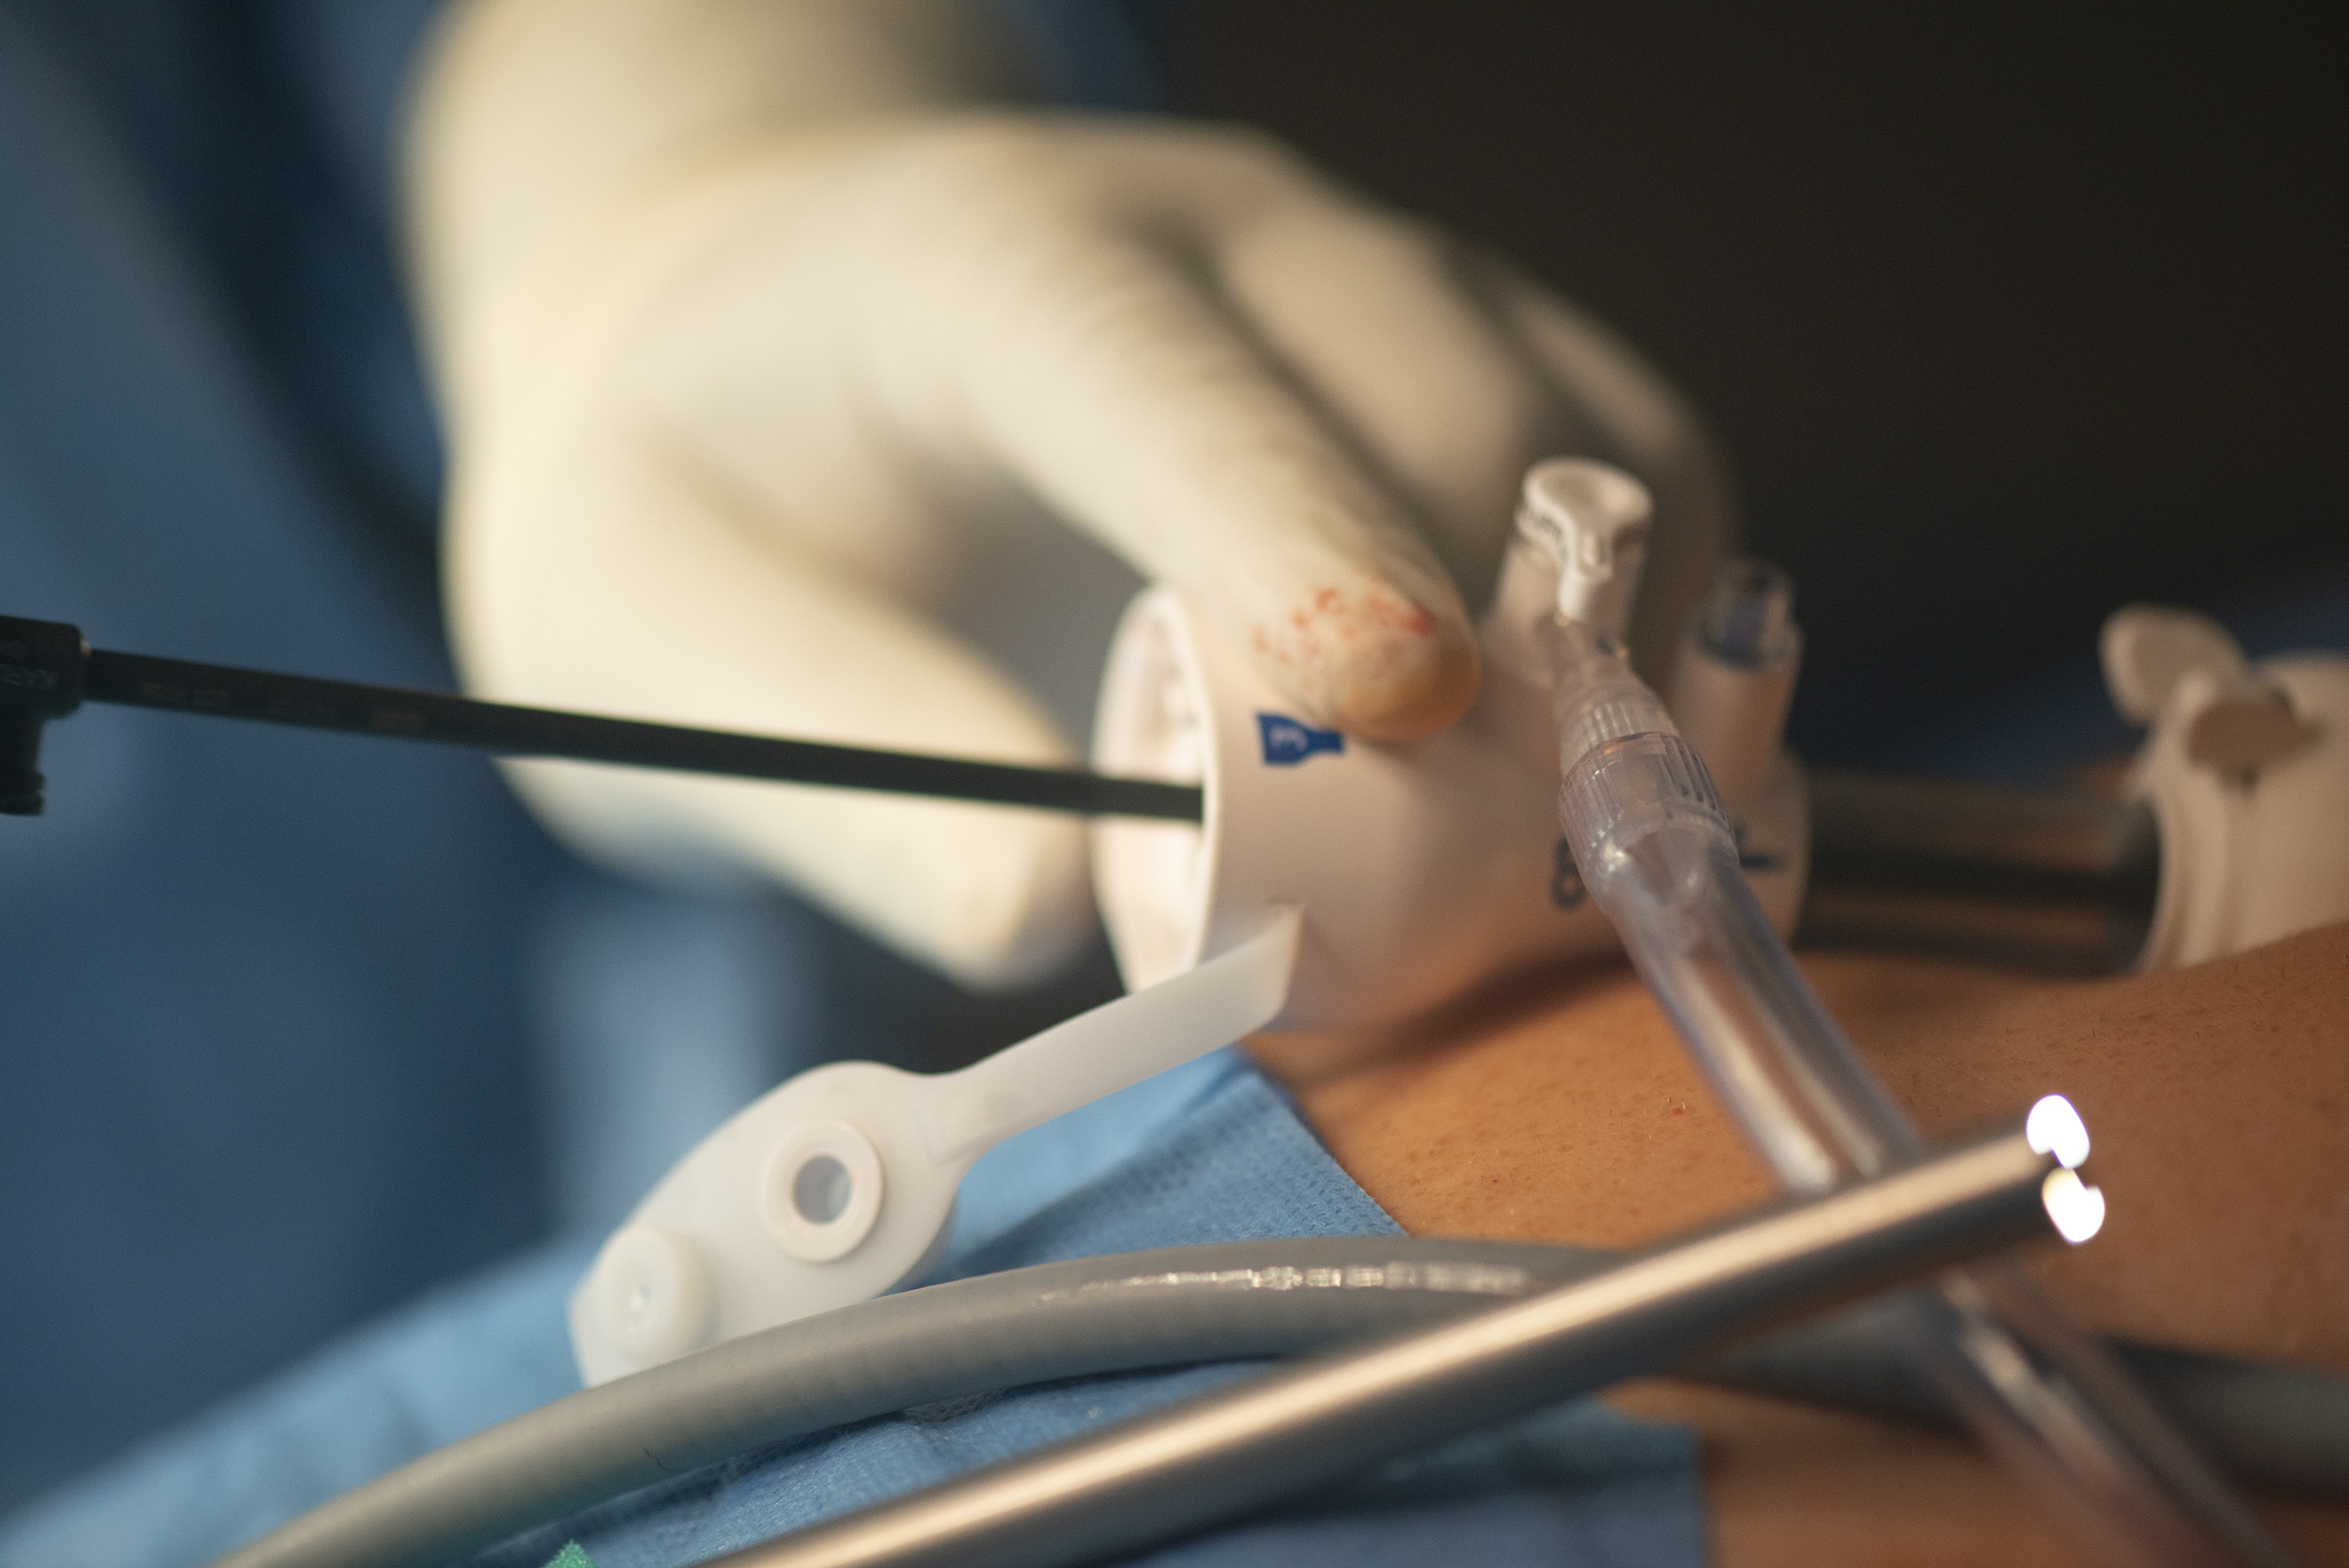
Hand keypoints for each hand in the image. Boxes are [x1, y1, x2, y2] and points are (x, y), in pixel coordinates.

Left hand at [408, 1, 1731, 986]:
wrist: (768, 356)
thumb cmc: (707, 501)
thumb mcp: (660, 648)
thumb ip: (847, 783)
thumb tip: (1061, 922)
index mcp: (994, 276)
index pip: (1178, 391)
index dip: (1302, 547)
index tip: (1394, 717)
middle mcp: (1220, 243)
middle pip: (1451, 405)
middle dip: (1502, 662)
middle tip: (1457, 908)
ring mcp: (1366, 289)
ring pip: (1600, 440)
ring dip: (1616, 661)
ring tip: (1538, 867)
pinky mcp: (1456, 360)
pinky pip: (1638, 475)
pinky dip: (1654, 637)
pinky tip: (1578, 776)